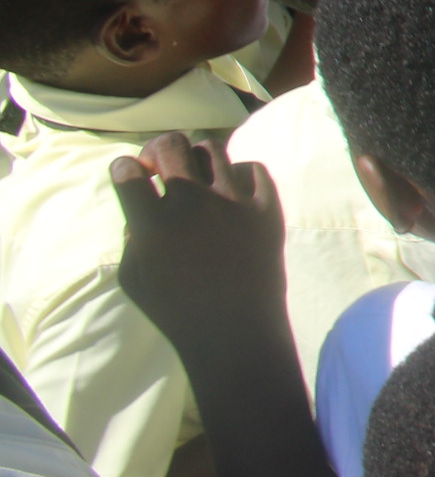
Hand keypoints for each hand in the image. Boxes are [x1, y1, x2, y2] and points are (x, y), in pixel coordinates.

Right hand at [108, 132, 288, 350]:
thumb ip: (132, 235)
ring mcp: (235, 202)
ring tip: (196, 179)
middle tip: (160, 167)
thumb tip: (142, 202)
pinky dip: (238, 175)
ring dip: (196, 160)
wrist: (236, 331)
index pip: (127, 171)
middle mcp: (194, 205)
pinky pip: (252, 168)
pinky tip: (231, 193)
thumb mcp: (134, 278)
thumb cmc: (177, 310)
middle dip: (158, 151)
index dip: (124, 170)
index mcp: (154, 225)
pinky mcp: (268, 207)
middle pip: (170, 145)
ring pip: (211, 148)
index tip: (132, 177)